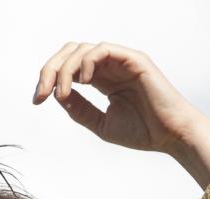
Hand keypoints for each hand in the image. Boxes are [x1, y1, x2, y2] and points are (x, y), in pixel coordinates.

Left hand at [32, 42, 209, 187]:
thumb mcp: (101, 123)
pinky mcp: (134, 59)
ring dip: (65, 69)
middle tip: (42, 94)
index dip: (49, 79)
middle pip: (70, 52)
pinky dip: (86, 62)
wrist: (171, 137)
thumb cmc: (143, 132)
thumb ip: (79, 109)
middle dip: (50, 70)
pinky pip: (102, 50)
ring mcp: (122, 60)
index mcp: (102, 80)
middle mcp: (110, 67)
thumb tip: (57, 95)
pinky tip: (82, 82)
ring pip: (82, 49)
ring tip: (62, 93)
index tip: (38, 100)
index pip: (68, 68)